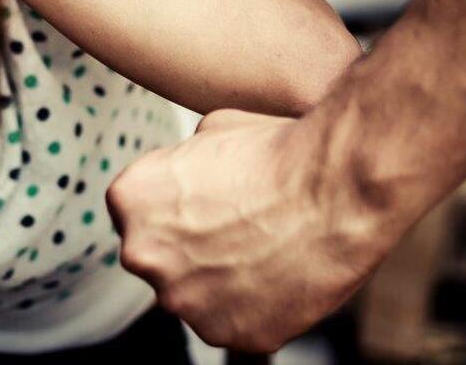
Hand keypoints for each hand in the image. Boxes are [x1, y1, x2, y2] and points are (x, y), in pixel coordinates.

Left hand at [107, 109, 391, 352]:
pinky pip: (234, 324)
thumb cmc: (279, 153)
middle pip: (160, 256)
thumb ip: (182, 160)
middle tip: (237, 225)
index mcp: (129, 199)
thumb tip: (188, 172)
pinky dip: (254, 307)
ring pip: (195, 294)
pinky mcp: (229, 335)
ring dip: (220, 278)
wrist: (335, 189)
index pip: (137, 211)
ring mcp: (184, 301)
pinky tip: (279, 275)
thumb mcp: (212, 129)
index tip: (206, 201)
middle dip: (190, 245)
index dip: (175, 205)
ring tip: (265, 247)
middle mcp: (143, 254)